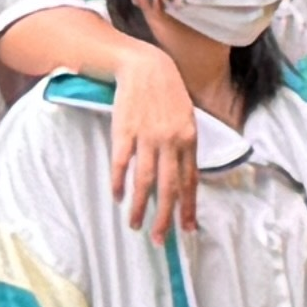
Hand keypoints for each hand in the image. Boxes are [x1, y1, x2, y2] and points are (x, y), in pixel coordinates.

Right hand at [105, 48, 207, 234]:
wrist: (146, 66)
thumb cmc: (168, 93)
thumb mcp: (186, 118)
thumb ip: (185, 146)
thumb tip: (185, 177)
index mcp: (189, 139)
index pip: (190, 181)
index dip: (188, 207)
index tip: (187, 229)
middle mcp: (170, 140)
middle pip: (169, 187)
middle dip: (165, 217)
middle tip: (161, 239)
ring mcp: (147, 136)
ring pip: (145, 180)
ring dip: (140, 206)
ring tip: (136, 225)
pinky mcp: (124, 130)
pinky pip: (121, 163)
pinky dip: (119, 182)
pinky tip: (117, 197)